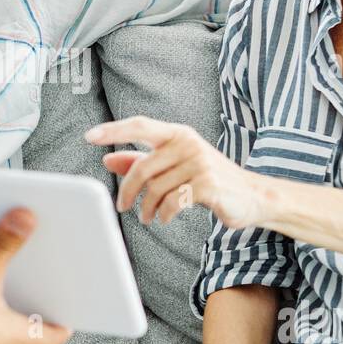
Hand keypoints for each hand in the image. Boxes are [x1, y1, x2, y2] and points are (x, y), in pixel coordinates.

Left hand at [85, 116, 266, 229]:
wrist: (252, 196)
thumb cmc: (209, 179)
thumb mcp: (175, 166)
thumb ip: (142, 161)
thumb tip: (107, 159)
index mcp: (178, 133)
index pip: (140, 125)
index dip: (113, 130)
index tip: (89, 137)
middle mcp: (188, 143)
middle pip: (142, 167)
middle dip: (127, 191)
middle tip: (122, 206)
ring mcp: (199, 162)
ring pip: (155, 188)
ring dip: (146, 208)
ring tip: (148, 217)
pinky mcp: (207, 184)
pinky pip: (171, 202)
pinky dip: (163, 214)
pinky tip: (164, 218)